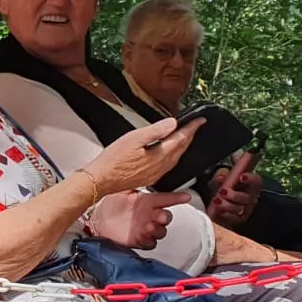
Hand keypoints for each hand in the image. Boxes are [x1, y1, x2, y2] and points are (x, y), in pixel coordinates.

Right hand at [81, 118, 200, 195]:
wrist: (101, 180)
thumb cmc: (113, 160)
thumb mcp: (133, 138)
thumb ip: (154, 131)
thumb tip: (172, 124)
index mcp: (159, 156)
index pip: (181, 139)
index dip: (191, 128)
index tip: (199, 121)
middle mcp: (160, 167)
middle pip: (181, 150)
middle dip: (189, 137)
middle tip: (195, 127)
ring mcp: (155, 174)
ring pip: (176, 158)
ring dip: (182, 147)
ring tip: (185, 137)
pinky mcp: (149, 178)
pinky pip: (168, 165)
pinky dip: (173, 156)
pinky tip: (169, 154)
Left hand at [87, 190, 189, 247]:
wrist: (97, 220)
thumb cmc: (109, 204)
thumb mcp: (122, 190)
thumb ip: (133, 182)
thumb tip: (141, 172)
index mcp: (147, 201)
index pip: (166, 198)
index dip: (177, 198)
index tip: (186, 197)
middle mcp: (148, 215)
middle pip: (166, 217)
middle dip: (166, 216)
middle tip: (160, 215)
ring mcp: (145, 228)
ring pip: (161, 231)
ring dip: (157, 229)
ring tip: (149, 226)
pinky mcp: (139, 240)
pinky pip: (151, 243)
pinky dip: (149, 240)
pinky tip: (144, 235)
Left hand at [207, 169, 261, 226]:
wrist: (217, 201)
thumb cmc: (222, 186)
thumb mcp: (220, 178)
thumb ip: (220, 175)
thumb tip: (221, 177)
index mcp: (249, 185)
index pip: (256, 180)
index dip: (251, 178)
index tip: (241, 177)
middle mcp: (250, 198)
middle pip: (247, 198)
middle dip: (234, 195)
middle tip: (222, 191)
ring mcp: (245, 210)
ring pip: (239, 209)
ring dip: (227, 205)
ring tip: (217, 201)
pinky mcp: (238, 219)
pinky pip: (234, 219)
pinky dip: (226, 215)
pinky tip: (219, 211)